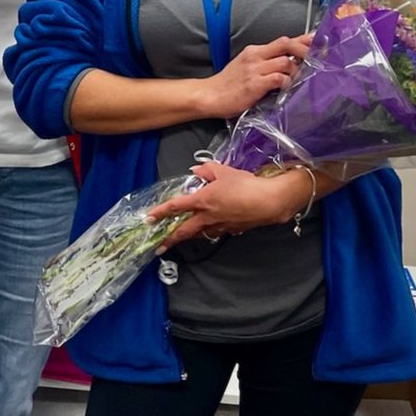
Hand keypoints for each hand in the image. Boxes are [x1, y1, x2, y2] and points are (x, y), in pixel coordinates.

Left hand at [145, 162, 311, 248]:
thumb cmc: (244, 184)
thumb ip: (206, 169)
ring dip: (189, 236)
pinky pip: (216, 231)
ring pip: (200, 233)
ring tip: (180, 238)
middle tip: (158, 246)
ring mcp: (220, 226)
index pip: (175, 207)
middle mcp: (207, 217)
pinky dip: (209, 230)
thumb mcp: (223, 171)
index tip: (148, 219)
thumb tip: (195, 170)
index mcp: (202, 200)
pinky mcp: (232, 230)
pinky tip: (211, 228)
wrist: (267, 202)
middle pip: (184, 230)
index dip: (160, 212)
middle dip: (170, 239)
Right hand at [197, 33, 311, 118]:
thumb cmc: (230, 84)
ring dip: (296, 71)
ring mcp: (255, 69)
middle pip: (286, 44)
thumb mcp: (247, 66)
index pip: (282, 40)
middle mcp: (255, 56)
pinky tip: (286, 88)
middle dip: (304, 50)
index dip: (302, 40)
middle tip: (316, 58)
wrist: (210, 95)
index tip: (316, 40)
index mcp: (255, 50)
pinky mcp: (255, 84)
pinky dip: (286, 82)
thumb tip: (289, 63)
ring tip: (298, 79)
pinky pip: (278, 79)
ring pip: (285, 62)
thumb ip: (266, 62)